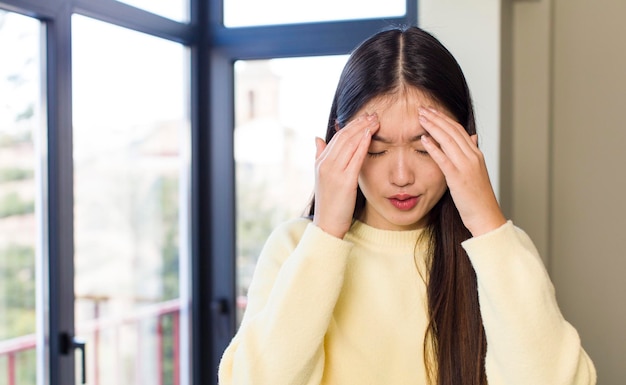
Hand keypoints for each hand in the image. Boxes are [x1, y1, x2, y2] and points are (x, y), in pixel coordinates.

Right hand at [313, 114, 378, 238]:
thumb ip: (320, 156)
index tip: (365, 118)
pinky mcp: (344, 181)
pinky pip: (355, 158)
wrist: (326, 225)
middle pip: (344, 136)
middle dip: (359, 123)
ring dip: (363, 129)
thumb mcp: (322, 177)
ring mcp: (334, 172)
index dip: (352, 125)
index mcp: (320, 162)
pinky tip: (370, 135)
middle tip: (374, 114)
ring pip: (349, 143)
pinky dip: (362, 144)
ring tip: (375, 120)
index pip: (337, 136)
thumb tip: (318, 138)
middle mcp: (325, 164)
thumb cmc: (329, 203)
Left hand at [418, 108, 505, 235]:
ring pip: (448, 140)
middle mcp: (472, 156)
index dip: (444, 118)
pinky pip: (444, 159)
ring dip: (433, 127)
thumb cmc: (478, 198)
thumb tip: (472, 137)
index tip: (431, 111)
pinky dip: (433, 147)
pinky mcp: (458, 177)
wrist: (486, 216)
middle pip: (452, 131)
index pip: (458, 130)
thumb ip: (471, 154)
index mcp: (476, 154)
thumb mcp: (476, 172)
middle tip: (422, 108)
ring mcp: (466, 166)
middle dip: (436, 117)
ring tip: (420, 117)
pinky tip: (423, 139)